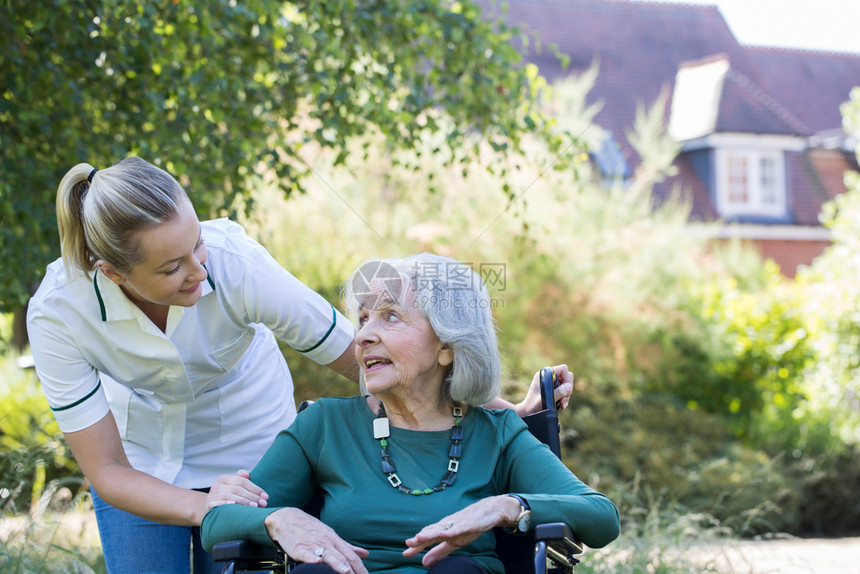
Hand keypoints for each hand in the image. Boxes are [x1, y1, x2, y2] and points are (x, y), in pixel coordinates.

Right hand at [206, 470, 268, 509]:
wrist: (208, 506)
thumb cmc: (226, 495)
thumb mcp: (232, 485)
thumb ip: (240, 478)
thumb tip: (247, 474)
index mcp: (224, 478)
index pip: (242, 481)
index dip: (255, 488)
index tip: (266, 496)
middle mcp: (217, 485)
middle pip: (237, 489)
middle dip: (252, 496)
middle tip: (263, 503)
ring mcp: (212, 495)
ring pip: (229, 496)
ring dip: (243, 501)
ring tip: (255, 507)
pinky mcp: (209, 504)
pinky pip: (217, 504)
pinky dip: (225, 504)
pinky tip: (234, 506)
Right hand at [265, 508, 368, 573]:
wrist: (288, 519)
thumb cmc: (310, 528)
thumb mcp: (331, 535)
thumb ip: (348, 547)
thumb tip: (365, 554)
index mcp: (334, 539)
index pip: (351, 555)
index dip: (360, 567)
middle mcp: (326, 541)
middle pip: (342, 557)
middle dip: (352, 570)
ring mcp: (313, 544)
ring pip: (327, 555)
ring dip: (337, 564)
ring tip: (346, 572)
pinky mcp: (299, 548)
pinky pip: (306, 554)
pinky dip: (312, 558)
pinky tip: (317, 562)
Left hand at [403, 496, 519, 566]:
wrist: (488, 511)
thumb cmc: (469, 526)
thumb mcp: (454, 543)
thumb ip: (439, 552)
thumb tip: (423, 562)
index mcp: (443, 531)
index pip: (427, 539)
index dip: (416, 546)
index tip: (405, 554)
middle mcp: (447, 525)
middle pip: (431, 532)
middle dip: (419, 539)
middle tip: (408, 545)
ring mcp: (457, 523)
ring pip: (441, 529)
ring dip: (430, 533)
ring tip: (419, 538)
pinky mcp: (468, 523)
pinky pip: (458, 528)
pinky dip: (450, 531)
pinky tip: (443, 534)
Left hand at [515, 364, 573, 415]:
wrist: (527, 412)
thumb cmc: (534, 406)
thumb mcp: (547, 399)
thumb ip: (558, 392)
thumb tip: (569, 386)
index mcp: (545, 374)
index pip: (563, 369)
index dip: (567, 379)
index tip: (566, 391)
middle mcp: (548, 375)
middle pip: (566, 377)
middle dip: (568, 389)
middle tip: (564, 401)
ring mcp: (550, 381)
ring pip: (566, 384)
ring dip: (566, 395)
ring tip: (562, 405)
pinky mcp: (551, 388)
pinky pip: (563, 389)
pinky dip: (564, 397)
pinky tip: (562, 405)